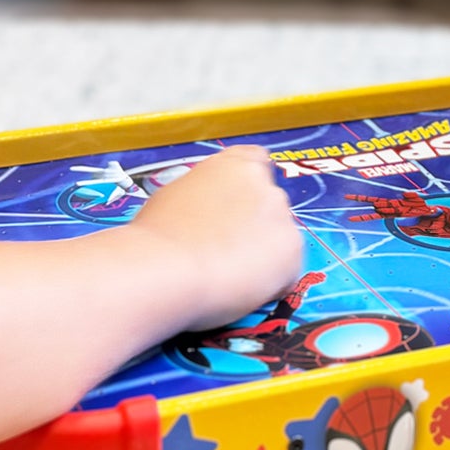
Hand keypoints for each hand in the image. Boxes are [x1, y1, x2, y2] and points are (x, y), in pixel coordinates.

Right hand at [131, 145, 303, 331]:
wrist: (167, 267)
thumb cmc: (158, 235)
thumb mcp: (176, 196)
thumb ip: (204, 194)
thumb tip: (206, 211)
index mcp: (235, 164)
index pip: (257, 162)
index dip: (249, 188)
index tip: (237, 208)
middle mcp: (265, 184)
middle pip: (269, 204)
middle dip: (255, 225)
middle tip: (226, 249)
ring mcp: (283, 217)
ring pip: (279, 238)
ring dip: (263, 252)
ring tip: (228, 274)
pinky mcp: (292, 252)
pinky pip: (286, 270)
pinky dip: (270, 281)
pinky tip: (239, 288)